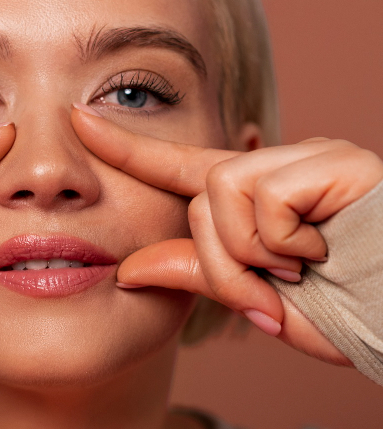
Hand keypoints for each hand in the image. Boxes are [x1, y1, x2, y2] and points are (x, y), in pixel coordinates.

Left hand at [71, 106, 382, 364]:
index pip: (179, 168)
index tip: (76, 119)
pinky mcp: (333, 160)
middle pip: (199, 198)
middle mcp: (279, 167)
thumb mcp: (260, 300)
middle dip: (224, 267)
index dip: (127, 147)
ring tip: (304, 274)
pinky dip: (287, 245)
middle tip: (271, 301)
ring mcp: (308, 157)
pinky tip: (325, 252)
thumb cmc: (351, 309)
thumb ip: (200, 275)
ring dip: (254, 258)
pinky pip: (266, 200)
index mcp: (257, 198)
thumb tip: (129, 268)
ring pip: (224, 196)